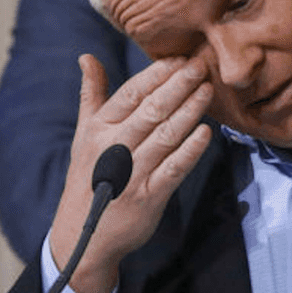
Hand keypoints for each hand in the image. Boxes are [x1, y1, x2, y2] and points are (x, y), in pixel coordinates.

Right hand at [50, 54, 212, 292]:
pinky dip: (191, 150)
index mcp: (99, 129)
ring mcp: (132, 173)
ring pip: (166, 135)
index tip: (179, 58)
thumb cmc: (87, 177)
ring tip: (208, 91)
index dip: (157, 74)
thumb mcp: (83, 135)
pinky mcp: (149, 197)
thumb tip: (87, 57)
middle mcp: (114, 147)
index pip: (131, 93)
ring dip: (190, 111)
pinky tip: (207, 133)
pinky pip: (174, 168)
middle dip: (179, 85)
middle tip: (201, 65)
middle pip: (152, 109)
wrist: (83, 234)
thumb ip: (91, 95)